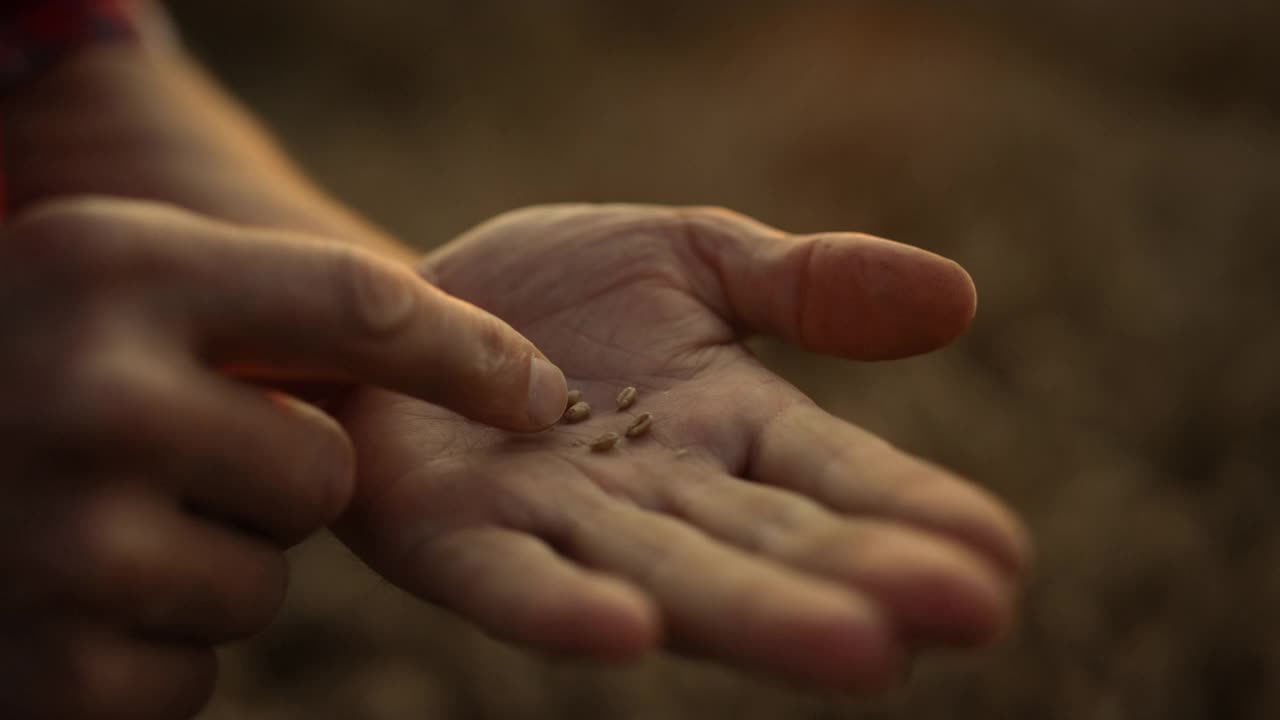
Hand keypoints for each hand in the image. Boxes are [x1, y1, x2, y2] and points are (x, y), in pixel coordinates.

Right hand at [0, 198, 566, 718]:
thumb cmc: (27, 364)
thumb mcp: (122, 288)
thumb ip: (278, 311)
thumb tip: (505, 381)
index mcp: (112, 270)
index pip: (355, 304)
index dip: (467, 355)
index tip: (539, 396)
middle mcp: (82, 398)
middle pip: (324, 474)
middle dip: (280, 480)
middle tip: (174, 459)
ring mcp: (54, 545)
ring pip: (260, 583)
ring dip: (210, 566)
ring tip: (94, 524)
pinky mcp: (47, 675)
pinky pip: (192, 673)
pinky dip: (151, 648)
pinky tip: (62, 601)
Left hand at [335, 204, 1030, 689]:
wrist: (406, 311)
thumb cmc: (557, 294)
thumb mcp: (691, 255)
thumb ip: (809, 281)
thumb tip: (960, 298)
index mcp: (730, 429)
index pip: (836, 475)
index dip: (912, 510)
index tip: (1004, 552)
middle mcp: (659, 494)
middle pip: (769, 542)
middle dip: (863, 575)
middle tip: (972, 611)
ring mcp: (558, 524)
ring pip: (666, 575)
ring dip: (756, 614)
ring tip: (859, 647)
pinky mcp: (453, 534)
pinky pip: (510, 579)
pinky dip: (565, 607)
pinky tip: (626, 632)